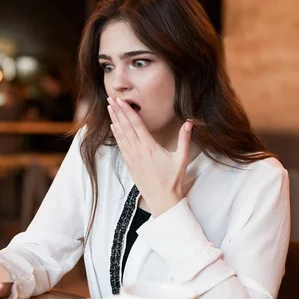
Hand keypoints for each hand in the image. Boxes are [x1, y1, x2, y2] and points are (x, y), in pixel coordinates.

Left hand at [107, 97, 193, 216]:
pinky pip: (121, 145)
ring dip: (114, 120)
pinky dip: (116, 134)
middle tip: (110, 98)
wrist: (162, 199)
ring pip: (120, 135)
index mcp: (149, 147)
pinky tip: (113, 127)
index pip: (136, 124)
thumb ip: (184, 139)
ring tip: (109, 108)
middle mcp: (138, 150)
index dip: (127, 111)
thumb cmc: (173, 180)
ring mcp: (132, 157)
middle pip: (125, 126)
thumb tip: (190, 122)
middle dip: (117, 111)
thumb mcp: (181, 158)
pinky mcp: (129, 164)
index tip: (121, 100)